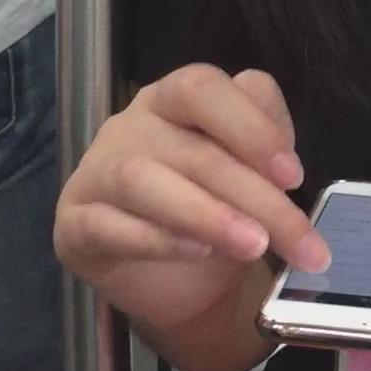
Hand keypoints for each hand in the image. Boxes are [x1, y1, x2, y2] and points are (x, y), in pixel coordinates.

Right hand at [54, 64, 329, 337]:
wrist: (172, 281)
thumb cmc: (216, 213)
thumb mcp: (252, 181)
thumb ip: (267, 162)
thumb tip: (289, 172)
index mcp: (178, 101)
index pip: (206, 89)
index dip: (252, 126)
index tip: (294, 176)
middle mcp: (134, 125)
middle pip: (193, 146)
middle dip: (255, 195)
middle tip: (296, 237)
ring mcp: (97, 171)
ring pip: (142, 179)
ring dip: (205, 213)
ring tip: (253, 245)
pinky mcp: (75, 224)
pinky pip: (105, 225)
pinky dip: (154, 239)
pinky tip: (196, 252)